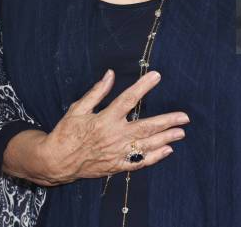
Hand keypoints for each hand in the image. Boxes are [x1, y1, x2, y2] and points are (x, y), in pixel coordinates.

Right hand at [36, 69, 189, 184]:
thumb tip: (110, 74)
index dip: (144, 86)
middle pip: (146, 127)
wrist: (56, 161)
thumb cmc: (66, 132)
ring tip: (181, 132)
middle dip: (167, 121)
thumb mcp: (78, 108)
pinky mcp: (116, 166)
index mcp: (105, 119)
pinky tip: (167, 151)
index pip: (128, 99)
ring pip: (147, 145)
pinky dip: (154, 157)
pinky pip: (139, 163)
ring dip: (166, 138)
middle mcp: (114, 136)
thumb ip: (96, 92)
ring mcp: (117, 153)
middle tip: (184, 116)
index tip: (157, 76)